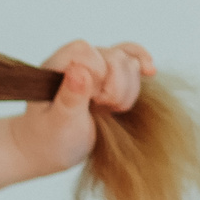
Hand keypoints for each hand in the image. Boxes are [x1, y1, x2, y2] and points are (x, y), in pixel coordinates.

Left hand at [12, 39, 153, 176]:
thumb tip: (79, 69)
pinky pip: (130, 58)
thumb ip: (70, 98)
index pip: (85, 51)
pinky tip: (149, 72)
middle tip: (103, 108)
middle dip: (116, 85)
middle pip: (112, 55)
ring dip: (129, 87)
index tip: (93, 99)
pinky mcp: (109, 75)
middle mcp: (74, 62)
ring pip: (126, 60)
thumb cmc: (50, 139)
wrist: (50, 148)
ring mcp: (94, 67)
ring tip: (113, 109)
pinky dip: (141, 63)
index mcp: (54, 69)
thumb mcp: (59, 124)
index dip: (98, 74)